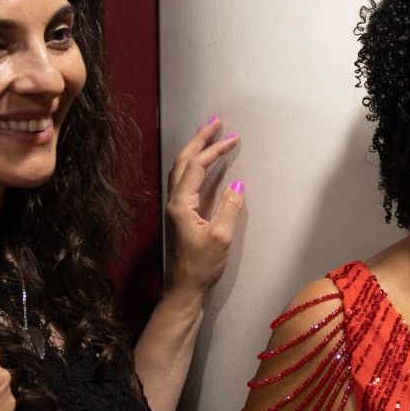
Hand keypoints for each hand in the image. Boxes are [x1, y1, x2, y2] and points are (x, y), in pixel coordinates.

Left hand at [166, 115, 245, 296]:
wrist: (185, 289)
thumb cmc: (201, 266)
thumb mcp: (221, 237)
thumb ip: (229, 207)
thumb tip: (236, 183)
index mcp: (181, 204)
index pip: (197, 167)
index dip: (214, 150)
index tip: (233, 138)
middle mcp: (173, 201)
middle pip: (183, 161)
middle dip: (199, 140)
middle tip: (215, 122)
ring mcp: (175, 208)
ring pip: (181, 169)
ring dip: (195, 150)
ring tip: (209, 136)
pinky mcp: (180, 214)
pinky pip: (185, 181)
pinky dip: (195, 166)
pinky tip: (205, 165)